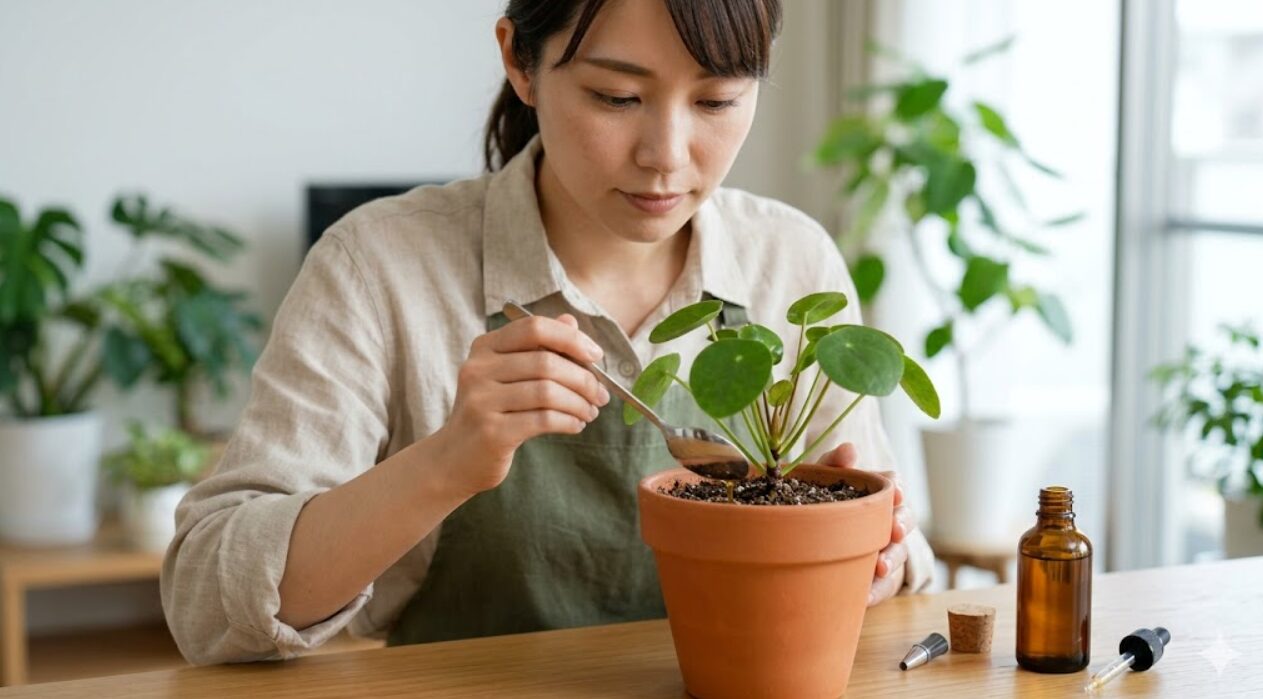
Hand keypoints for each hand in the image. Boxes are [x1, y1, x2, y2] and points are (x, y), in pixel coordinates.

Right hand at [433, 313, 610, 496]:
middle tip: (601, 395)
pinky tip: (575, 425)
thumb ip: (538, 347)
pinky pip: (543, 420)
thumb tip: (571, 321)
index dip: (571, 339)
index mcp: (484, 347)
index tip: (596, 356)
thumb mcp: (509, 376)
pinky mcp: (492, 432)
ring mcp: (481, 401)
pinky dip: (568, 421)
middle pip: (546, 362)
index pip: (534, 327)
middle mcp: (478, 369)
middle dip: (584, 379)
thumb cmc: (490, 413)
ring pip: (548, 392)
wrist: (454, 459)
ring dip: (579, 403)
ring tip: (590, 412)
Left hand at [819, 443, 915, 606]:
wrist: (807, 544)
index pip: (895, 485)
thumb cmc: (820, 505)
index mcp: (876, 494)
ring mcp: (887, 550)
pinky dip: (876, 592)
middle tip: (894, 530)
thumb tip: (849, 450)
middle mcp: (887, 520)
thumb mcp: (821, 482)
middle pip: (905, 519)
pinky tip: (864, 597)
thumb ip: (833, 464)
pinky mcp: (879, 580)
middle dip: (901, 524)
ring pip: (899, 553)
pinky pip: (884, 588)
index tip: (895, 493)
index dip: (897, 489)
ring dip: (891, 560)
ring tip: (879, 568)